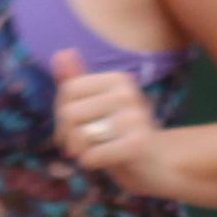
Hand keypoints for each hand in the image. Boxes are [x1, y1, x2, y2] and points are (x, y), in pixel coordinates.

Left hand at [53, 58, 182, 195]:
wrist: (156, 163)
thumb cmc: (119, 133)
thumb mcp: (97, 104)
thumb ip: (77, 81)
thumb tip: (60, 52)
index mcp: (118, 79)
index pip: (68, 89)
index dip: (62, 112)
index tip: (75, 125)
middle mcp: (127, 94)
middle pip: (69, 113)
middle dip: (68, 134)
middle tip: (85, 143)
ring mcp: (135, 118)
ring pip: (79, 135)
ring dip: (81, 150)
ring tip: (99, 150)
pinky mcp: (138, 144)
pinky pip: (92, 155)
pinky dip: (92, 162)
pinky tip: (108, 161)